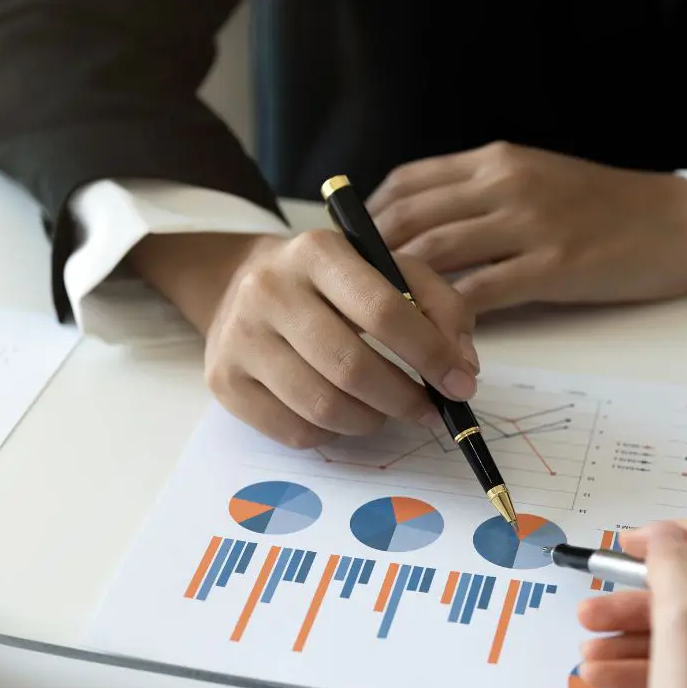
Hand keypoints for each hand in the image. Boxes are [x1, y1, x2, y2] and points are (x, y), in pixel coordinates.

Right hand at [133, 231, 478, 448]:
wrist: (240, 283)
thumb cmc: (334, 283)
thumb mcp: (392, 271)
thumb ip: (441, 310)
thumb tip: (463, 372)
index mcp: (318, 252)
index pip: (382, 310)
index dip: (429, 355)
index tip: (459, 385)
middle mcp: (270, 290)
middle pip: (350, 366)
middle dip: (403, 399)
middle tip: (428, 411)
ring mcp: (240, 337)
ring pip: (321, 406)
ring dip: (370, 421)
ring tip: (386, 411)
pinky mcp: (223, 381)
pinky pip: (293, 432)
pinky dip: (332, 435)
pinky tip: (343, 415)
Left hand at [367, 142, 686, 314]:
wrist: (680, 221)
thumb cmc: (607, 207)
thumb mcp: (537, 180)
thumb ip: (482, 197)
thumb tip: (424, 232)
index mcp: (496, 161)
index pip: (408, 182)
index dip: (369, 220)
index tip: (352, 254)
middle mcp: (504, 183)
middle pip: (409, 218)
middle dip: (371, 261)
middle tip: (350, 300)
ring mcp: (528, 223)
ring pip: (436, 255)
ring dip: (401, 294)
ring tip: (380, 326)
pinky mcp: (552, 265)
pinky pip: (480, 293)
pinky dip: (447, 318)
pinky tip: (432, 338)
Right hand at [578, 517, 686, 687]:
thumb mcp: (684, 625)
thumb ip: (671, 566)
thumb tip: (667, 537)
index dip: (674, 538)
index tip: (626, 549)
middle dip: (646, 602)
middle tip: (594, 608)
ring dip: (644, 640)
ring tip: (590, 652)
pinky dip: (667, 673)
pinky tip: (610, 679)